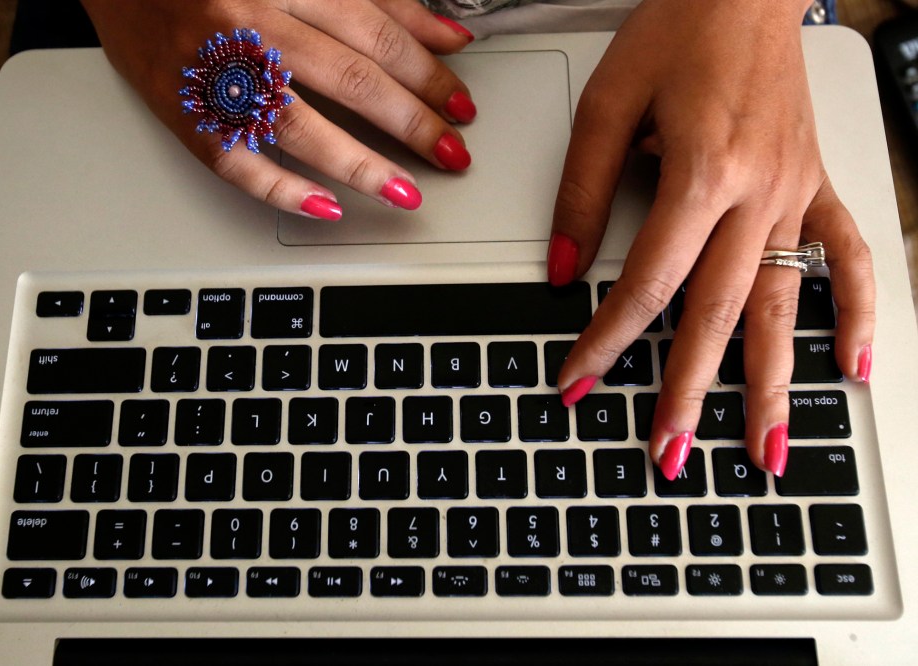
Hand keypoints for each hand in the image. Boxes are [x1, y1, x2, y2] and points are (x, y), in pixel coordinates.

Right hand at [81, 0, 476, 218]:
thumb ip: (378, 0)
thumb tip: (447, 34)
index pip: (376, 33)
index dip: (428, 75)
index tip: (461, 107)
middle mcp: (252, 21)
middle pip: (348, 78)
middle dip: (412, 122)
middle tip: (451, 153)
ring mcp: (216, 72)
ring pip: (298, 123)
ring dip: (361, 164)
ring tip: (405, 191)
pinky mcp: (185, 113)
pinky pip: (236, 161)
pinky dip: (282, 189)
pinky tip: (326, 207)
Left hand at [549, 0, 875, 478]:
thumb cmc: (680, 29)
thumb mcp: (607, 102)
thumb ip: (581, 193)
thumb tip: (560, 272)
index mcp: (700, 171)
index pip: (645, 283)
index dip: (606, 341)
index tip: (576, 381)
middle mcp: (757, 192)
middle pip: (716, 313)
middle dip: (688, 392)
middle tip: (667, 455)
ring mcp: (796, 193)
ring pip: (784, 304)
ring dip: (773, 383)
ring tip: (764, 450)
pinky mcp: (817, 185)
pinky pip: (849, 256)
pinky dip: (856, 313)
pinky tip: (853, 367)